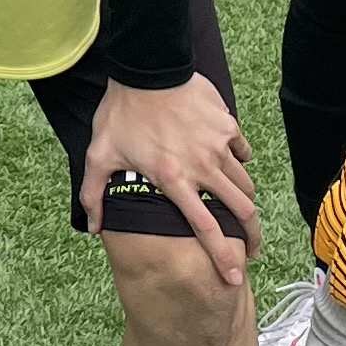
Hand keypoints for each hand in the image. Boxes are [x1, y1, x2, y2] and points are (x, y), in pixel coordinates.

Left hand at [79, 76, 263, 286]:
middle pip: (241, 211)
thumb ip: (94, 194)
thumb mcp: (99, 155)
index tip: (233, 278)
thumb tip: (94, 228)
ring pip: (245, 184)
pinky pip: (242, 152)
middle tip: (250, 249)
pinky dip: (240, 163)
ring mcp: (218, 146)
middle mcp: (202, 168)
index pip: (207, 229)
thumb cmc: (121, 113)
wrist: (147, 68)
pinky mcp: (227, 126)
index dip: (224, 257)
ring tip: (240, 210)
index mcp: (174, 181)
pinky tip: (231, 165)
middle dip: (251, 237)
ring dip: (245, 202)